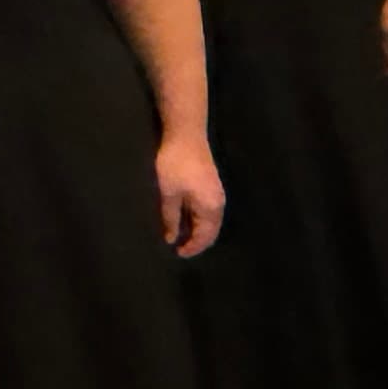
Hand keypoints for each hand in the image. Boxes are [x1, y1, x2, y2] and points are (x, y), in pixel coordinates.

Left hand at [156, 132, 226, 255]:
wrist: (186, 135)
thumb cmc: (176, 165)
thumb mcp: (169, 194)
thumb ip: (171, 218)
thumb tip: (171, 238)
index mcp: (210, 208)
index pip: (205, 236)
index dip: (192, 247)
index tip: (177, 253)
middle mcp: (218, 203)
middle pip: (212, 231)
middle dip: (198, 242)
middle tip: (181, 248)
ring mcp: (217, 193)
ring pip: (211, 221)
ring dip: (199, 231)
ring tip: (182, 236)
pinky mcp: (212, 186)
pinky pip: (209, 211)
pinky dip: (200, 220)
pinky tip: (187, 219)